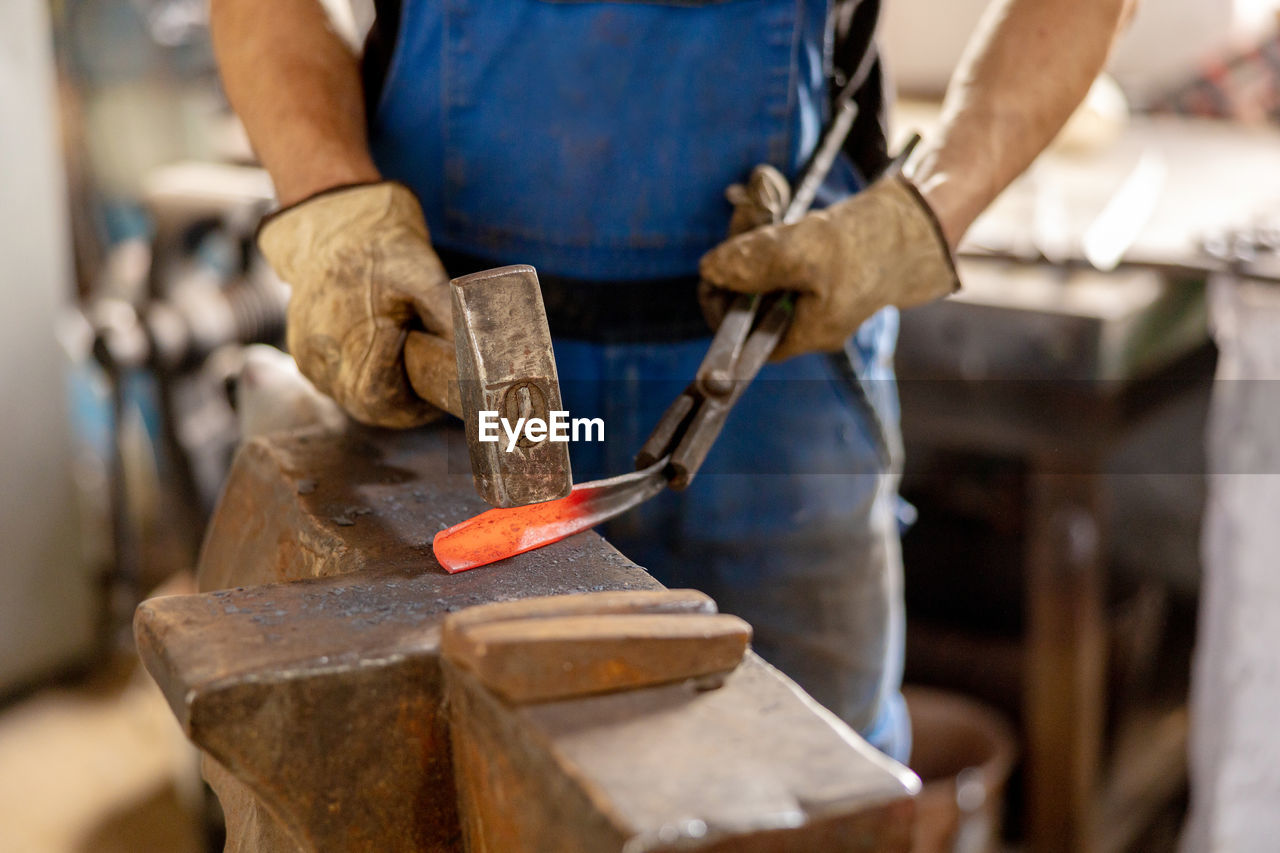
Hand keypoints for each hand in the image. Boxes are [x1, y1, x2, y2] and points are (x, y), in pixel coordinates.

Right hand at [257, 182, 460, 427]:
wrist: (336, 224)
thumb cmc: (383, 251)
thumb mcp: (426, 282)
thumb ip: (452, 324)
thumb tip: (483, 361)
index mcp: (353, 344)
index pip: (384, 404)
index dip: (415, 408)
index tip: (435, 394)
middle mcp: (323, 359)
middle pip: (369, 407)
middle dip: (401, 401)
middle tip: (426, 379)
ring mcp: (310, 358)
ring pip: (352, 397)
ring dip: (381, 389)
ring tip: (403, 359)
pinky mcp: (304, 353)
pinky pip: (337, 381)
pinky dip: (361, 375)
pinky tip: (378, 351)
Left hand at [699, 174, 959, 360]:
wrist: (920, 219)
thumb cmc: (870, 243)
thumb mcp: (803, 252)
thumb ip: (753, 264)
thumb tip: (710, 270)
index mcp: (808, 333)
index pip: (747, 340)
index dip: (723, 310)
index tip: (715, 273)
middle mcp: (810, 321)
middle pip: (752, 301)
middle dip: (739, 262)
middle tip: (741, 223)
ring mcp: (816, 294)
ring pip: (765, 273)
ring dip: (754, 237)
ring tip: (759, 201)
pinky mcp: (822, 268)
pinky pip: (783, 254)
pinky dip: (773, 230)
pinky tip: (772, 199)